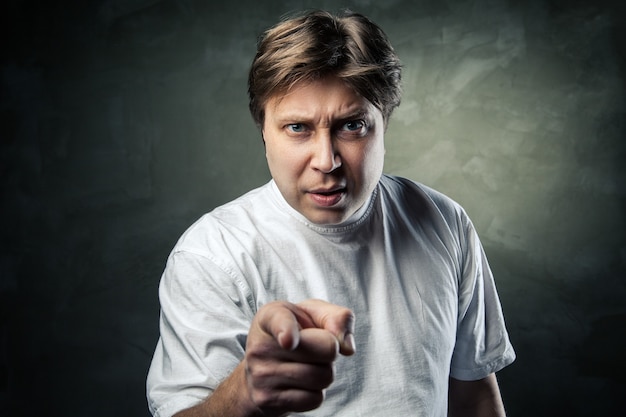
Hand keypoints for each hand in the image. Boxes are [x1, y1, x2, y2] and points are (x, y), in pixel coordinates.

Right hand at [243, 299, 355, 415]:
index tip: (288, 341)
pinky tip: (299, 383)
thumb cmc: (295, 333)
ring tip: (306, 364)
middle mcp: (261, 345)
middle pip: (327, 349)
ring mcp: (261, 375)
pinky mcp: (266, 400)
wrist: (262, 369)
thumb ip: (337, 317)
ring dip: (325, 372)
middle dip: (331, 350)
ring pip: (323, 377)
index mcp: (270, 316)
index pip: (280, 322)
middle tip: (314, 348)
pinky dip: (315, 392)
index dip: (286, 330)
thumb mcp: (313, 314)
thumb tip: (347, 347)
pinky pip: (314, 399)